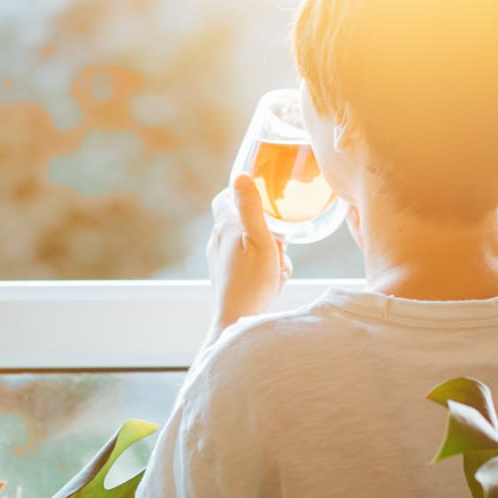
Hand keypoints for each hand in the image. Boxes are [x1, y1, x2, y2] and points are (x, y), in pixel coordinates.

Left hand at [206, 173, 290, 340]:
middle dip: (267, 231)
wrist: (238, 323)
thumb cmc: (251, 283)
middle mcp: (217, 242)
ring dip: (270, 255)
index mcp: (225, 228)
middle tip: (280, 246)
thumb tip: (241, 174)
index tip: (263, 201)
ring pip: (251, 247)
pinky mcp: (227, 279)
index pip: (224, 198)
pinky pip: (250, 266)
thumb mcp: (260, 240)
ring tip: (277, 270)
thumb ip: (252, 208)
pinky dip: (265, 272)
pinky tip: (272, 284)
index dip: (241, 194)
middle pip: (244, 223)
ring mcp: (221, 262)